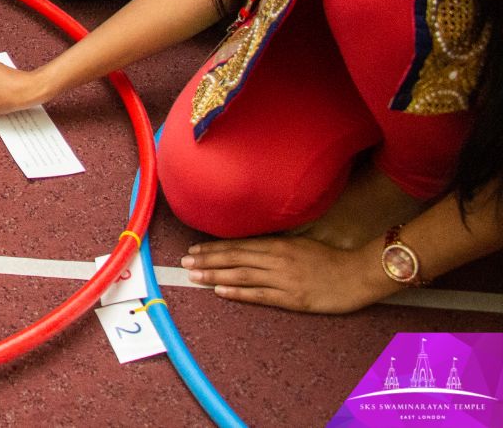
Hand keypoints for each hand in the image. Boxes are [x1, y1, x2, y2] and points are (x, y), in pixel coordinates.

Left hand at [182, 236, 390, 313]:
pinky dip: (238, 293)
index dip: (214, 248)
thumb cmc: (330, 259)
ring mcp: (283, 279)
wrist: (359, 274)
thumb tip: (250, 247)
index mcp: (278, 244)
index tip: (194, 249)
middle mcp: (277, 259)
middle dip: (207, 260)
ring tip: (194, 276)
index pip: (238, 245)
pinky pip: (259, 295)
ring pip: (241, 276)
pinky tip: (220, 292)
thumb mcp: (300, 244)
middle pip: (234, 259)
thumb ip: (275, 246)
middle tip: (184, 262)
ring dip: (215, 276)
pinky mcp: (292, 299)